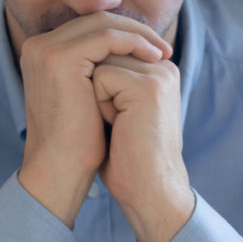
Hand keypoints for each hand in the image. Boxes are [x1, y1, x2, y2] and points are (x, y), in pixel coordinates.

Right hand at [17, 11, 172, 228]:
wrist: (61, 168)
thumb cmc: (80, 140)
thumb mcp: (90, 95)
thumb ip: (98, 68)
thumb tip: (134, 51)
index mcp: (42, 52)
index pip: (90, 27)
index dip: (125, 33)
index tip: (154, 49)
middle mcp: (38, 45)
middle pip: (97, 20)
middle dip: (135, 30)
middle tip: (164, 48)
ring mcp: (46, 49)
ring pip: (103, 24)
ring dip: (139, 35)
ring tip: (163, 53)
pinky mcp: (59, 58)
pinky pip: (106, 37)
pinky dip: (133, 43)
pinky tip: (153, 57)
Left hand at [94, 54, 192, 241]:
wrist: (148, 190)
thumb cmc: (127, 156)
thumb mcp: (118, 108)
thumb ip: (110, 80)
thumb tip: (79, 60)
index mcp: (159, 70)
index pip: (109, 51)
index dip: (97, 86)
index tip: (118, 119)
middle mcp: (163, 67)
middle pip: (103, 53)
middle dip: (96, 89)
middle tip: (119, 123)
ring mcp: (158, 74)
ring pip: (99, 63)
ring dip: (96, 96)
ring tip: (119, 124)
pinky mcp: (147, 86)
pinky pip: (101, 76)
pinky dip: (99, 104)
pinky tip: (118, 126)